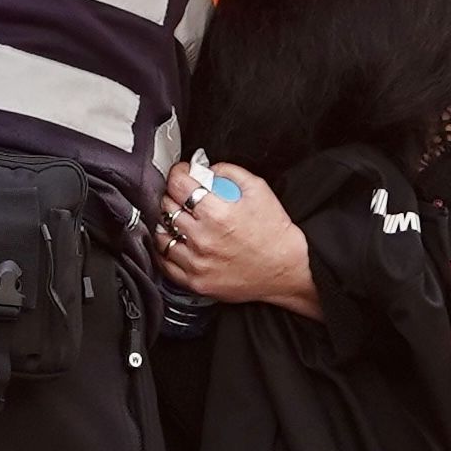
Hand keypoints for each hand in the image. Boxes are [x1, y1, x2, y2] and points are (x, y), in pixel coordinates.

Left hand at [152, 162, 322, 320]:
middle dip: (172, 195)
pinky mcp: (196, 282)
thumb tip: (205, 168)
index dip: (177, 173)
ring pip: (162, 235)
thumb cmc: (275, 233)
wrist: (289, 271)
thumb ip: (229, 172)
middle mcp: (203, 238)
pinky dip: (165, 249)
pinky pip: (166, 263)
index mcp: (217, 213)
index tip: (181, 173)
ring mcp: (198, 262)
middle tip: (182, 195)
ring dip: (166, 223)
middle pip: (167, 207)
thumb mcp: (259, 189)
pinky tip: (174, 241)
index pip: (178, 184)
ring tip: (176, 219)